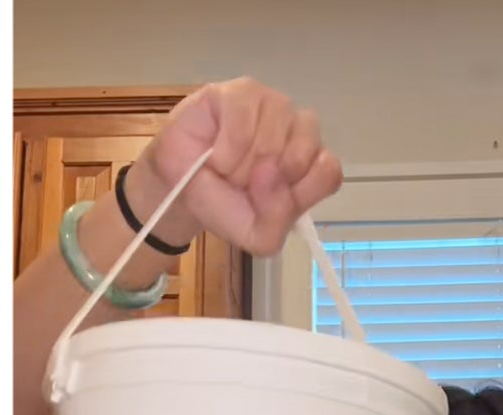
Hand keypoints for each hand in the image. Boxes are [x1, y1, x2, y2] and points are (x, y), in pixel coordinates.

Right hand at [126, 77, 343, 256]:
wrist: (174, 189)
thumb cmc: (220, 204)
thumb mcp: (254, 235)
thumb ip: (277, 219)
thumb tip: (273, 171)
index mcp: (309, 161)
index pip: (327, 172)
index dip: (296, 193)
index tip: (266, 202)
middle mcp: (298, 129)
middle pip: (301, 154)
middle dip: (263, 182)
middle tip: (239, 185)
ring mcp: (272, 105)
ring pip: (276, 133)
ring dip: (242, 164)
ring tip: (224, 168)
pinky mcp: (240, 91)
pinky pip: (246, 114)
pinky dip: (229, 144)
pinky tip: (215, 154)